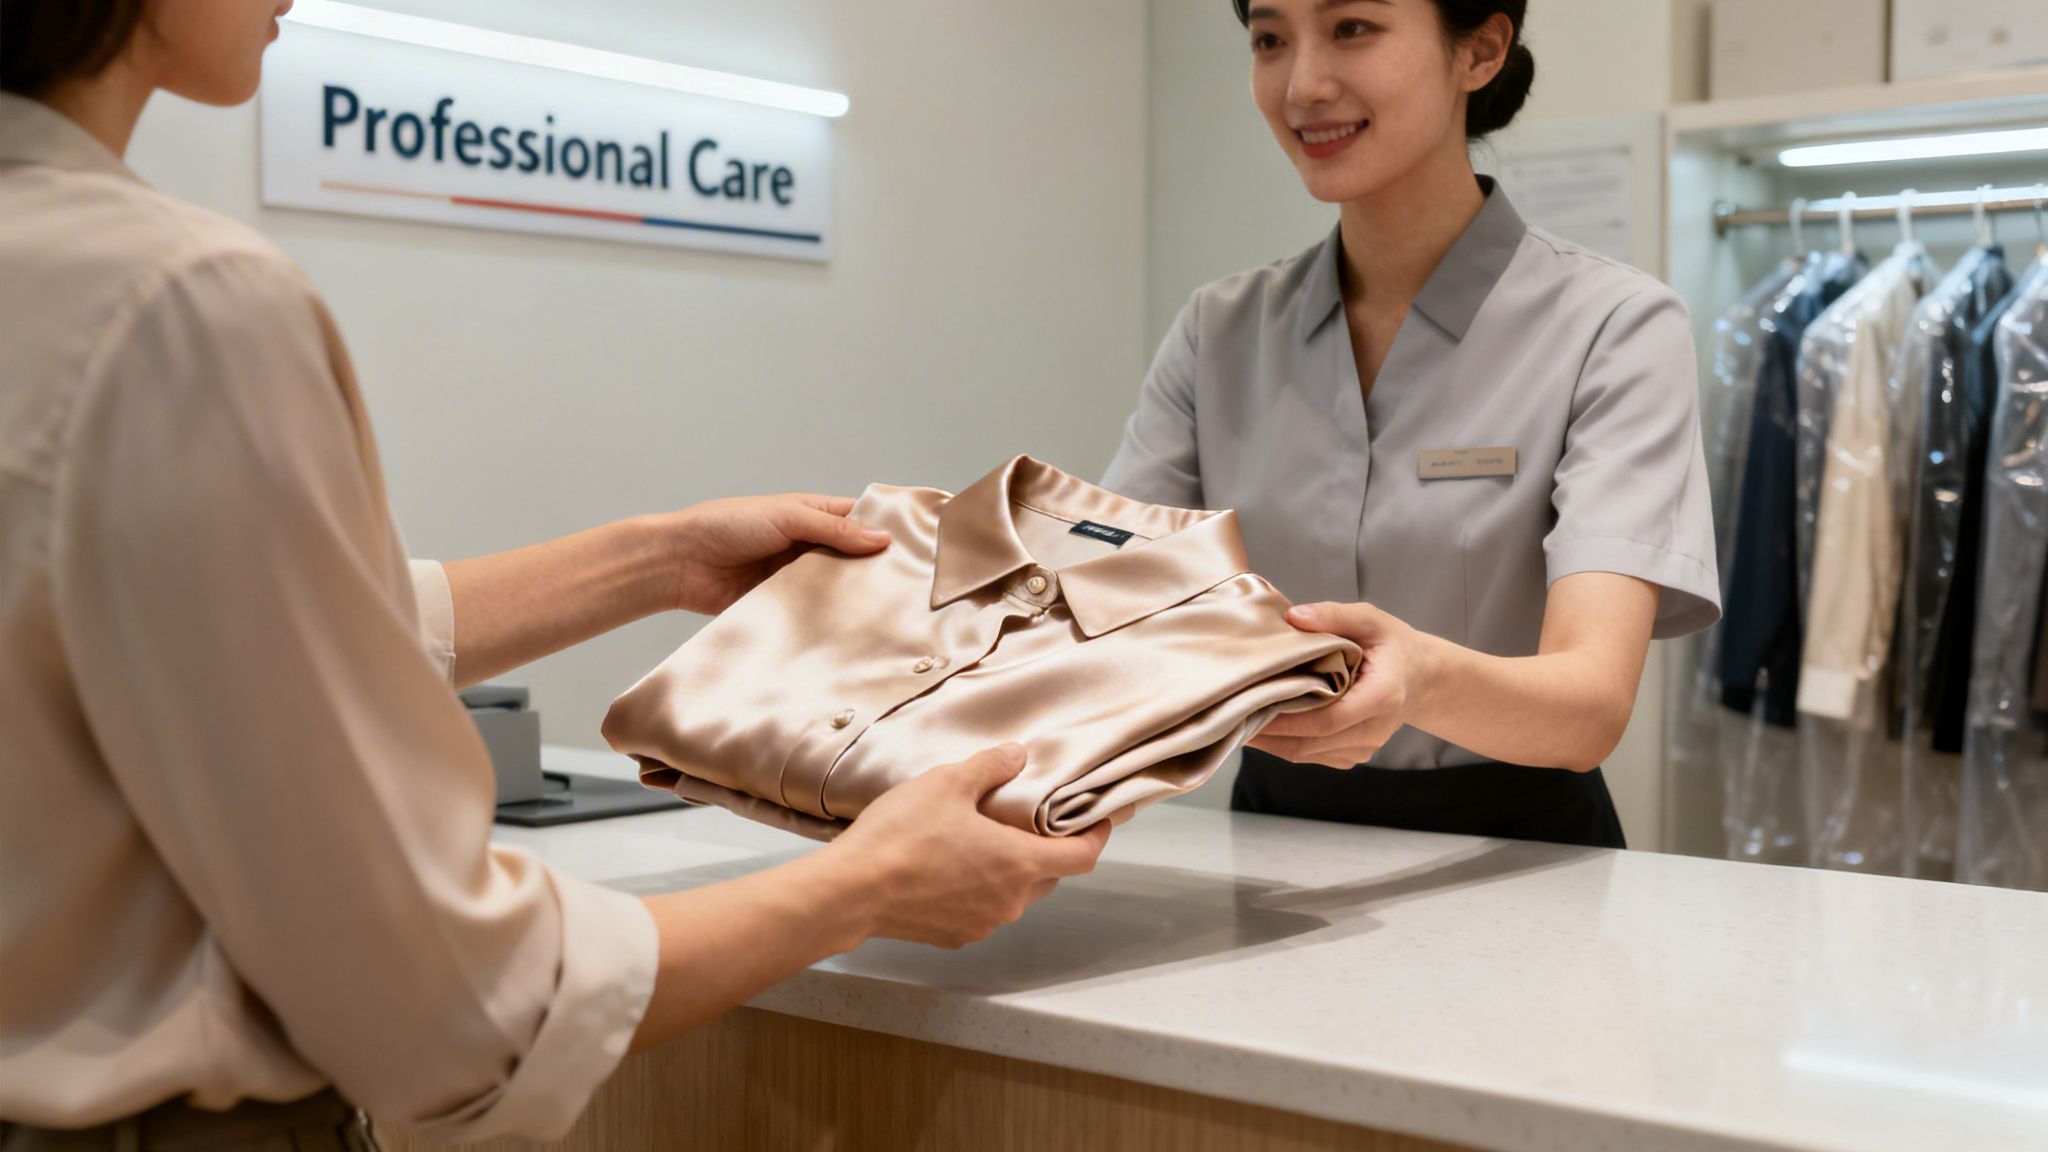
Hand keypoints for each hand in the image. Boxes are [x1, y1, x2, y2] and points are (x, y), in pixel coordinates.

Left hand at [661, 494, 889, 615]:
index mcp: (812, 515)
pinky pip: (811, 612)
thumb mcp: (787, 517)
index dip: (885, 531)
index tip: (918, 548)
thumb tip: (883, 539)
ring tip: (888, 610)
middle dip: (874, 570)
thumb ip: (834, 530)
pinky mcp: (782, 605)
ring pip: (835, 588)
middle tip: (910, 586)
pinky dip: (827, 618)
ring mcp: (795, 577)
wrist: (680, 563)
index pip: (859, 521)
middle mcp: (808, 546)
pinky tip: (850, 628)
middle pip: (852, 559)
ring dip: (851, 596)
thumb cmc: (726, 525)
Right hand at [827, 745, 1110, 947]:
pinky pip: (981, 909)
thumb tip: (1017, 755)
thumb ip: (990, 767)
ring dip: (1008, 870)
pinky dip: (978, 889)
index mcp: (1020, 863)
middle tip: (1028, 820)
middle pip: (1048, 875)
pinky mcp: (953, 935)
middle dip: (1046, 849)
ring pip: (1013, 894)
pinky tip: (950, 866)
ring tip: (981, 840)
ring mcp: (982, 923)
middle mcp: (1010, 901)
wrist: (851, 891)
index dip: (1096, 836)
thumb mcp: (948, 783)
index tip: (1099, 820)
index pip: (1082, 857)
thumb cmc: (902, 835)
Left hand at [1247, 601, 1438, 768]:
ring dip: (1271, 742)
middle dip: (1268, 733)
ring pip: (1306, 754)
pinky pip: (1312, 756)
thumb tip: (1294, 617)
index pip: (1327, 719)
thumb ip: (1334, 616)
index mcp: (1381, 698)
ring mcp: (1364, 748)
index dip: (1287, 720)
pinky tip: (1261, 728)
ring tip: (1236, 720)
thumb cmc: (1394, 646)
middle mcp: (1374, 731)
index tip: (1251, 708)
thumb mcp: (1371, 620)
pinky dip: (1284, 745)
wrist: (1422, 679)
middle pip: (1311, 742)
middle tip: (1229, 714)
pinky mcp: (1353, 755)